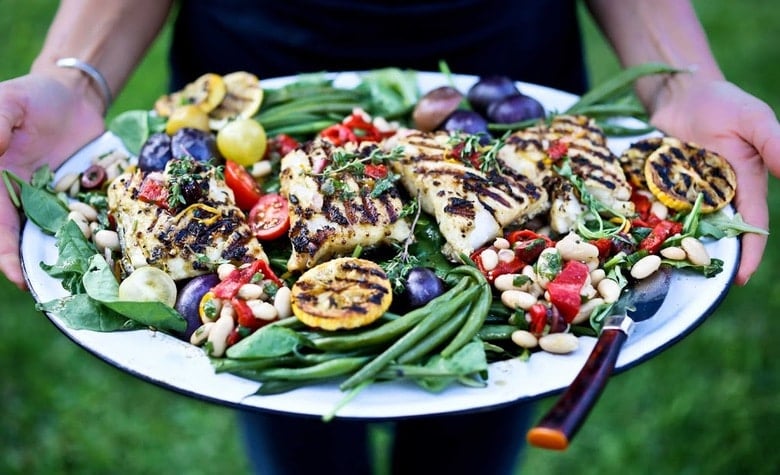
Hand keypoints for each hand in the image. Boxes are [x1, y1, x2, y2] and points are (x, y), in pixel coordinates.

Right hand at [0, 72, 104, 288]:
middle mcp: (27, 198)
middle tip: (61, 294)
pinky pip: (94, 219)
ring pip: (64, 235)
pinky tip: (116, 253)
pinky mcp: (86, 195)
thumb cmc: (32, 97)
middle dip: (41, 267)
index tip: (18, 277)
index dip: (5, 252)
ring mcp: (59, 200)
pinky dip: (101, 235)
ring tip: (92, 285)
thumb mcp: (7, 104)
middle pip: (30, 239)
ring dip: (75, 258)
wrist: (74, 95)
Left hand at [650, 78, 779, 284]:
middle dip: (706, 257)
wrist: (680, 91)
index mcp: (746, 185)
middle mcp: (718, 195)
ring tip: (661, 269)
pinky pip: (658, 211)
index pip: (751, 226)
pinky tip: (638, 242)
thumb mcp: (752, 119)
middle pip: (716, 234)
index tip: (738, 279)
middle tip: (692, 281)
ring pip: (685, 227)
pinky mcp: (663, 187)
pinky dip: (652, 225)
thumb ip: (775, 143)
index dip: (749, 254)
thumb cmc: (721, 102)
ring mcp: (688, 193)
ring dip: (676, 246)